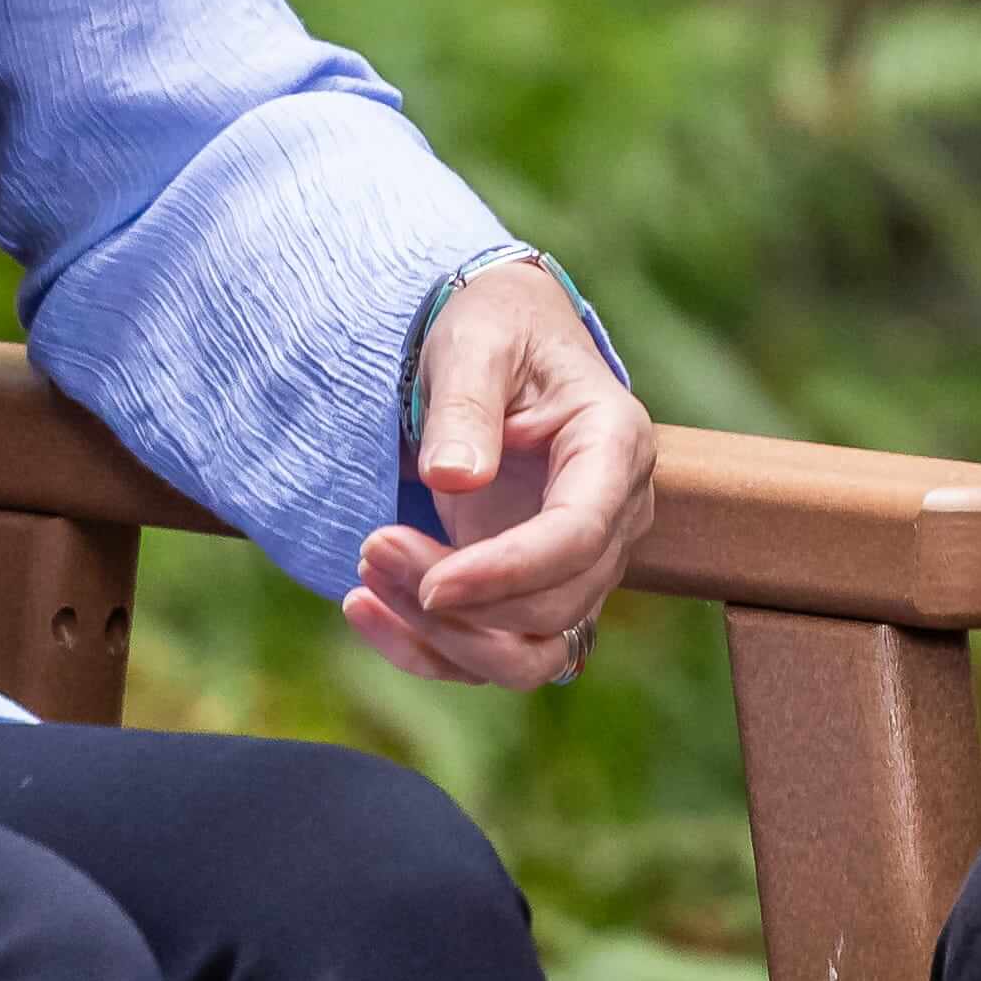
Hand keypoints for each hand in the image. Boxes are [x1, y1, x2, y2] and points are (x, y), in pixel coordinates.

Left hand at [344, 256, 648, 687]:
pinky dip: (429, 648)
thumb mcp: (475, 342)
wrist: (499, 343)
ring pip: (530, 649)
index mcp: (614, 445)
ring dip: (445, 638)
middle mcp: (613, 515)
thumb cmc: (495, 328)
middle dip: (459, 602)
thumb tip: (453, 479)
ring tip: (365, 585)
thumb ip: (467, 407)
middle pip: (555, 606)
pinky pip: (495, 652)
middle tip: (371, 548)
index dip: (509, 573)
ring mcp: (579, 562)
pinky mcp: (534, 589)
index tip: (431, 583)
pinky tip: (367, 608)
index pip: (580, 536)